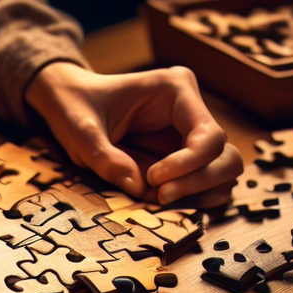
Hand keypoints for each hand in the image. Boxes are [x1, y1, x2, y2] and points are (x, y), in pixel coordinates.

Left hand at [25, 62, 242, 205]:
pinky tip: (161, 202)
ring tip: (158, 200)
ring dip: (198, 193)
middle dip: (198, 182)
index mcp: (175, 90)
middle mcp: (190, 111)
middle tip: (160, 198)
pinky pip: (203, 183)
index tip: (154, 179)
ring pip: (221, 172)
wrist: (68, 102)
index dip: (189, 164)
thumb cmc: (74, 107)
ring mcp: (188, 135)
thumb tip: (139, 187)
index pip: (208, 134)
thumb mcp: (80, 131)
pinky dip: (191, 198)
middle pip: (225, 155)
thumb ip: (105, 158)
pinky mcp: (180, 157)